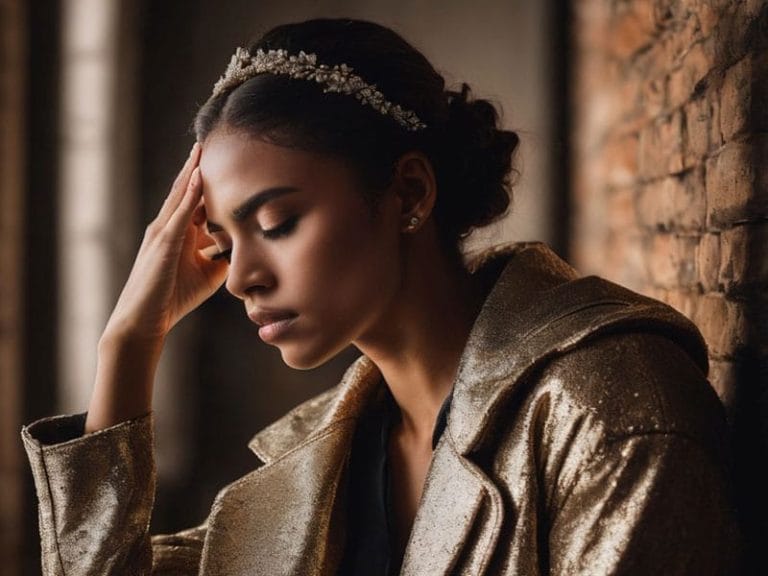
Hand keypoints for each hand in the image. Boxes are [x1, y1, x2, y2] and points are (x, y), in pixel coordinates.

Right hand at [103, 143, 227, 343]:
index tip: (224, 162)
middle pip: (186, 191)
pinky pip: (179, 213)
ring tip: (203, 148)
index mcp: (178, 234)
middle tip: (212, 142)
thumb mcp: (207, 276)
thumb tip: (244, 248)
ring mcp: (163, 233)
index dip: (209, 182)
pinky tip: (200, 177)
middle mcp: (168, 227)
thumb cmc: (172, 299)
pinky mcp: (163, 243)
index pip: (195, 201)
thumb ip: (223, 258)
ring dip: (193, 171)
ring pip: (180, 196)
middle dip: (198, 168)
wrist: (143, 321)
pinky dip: (190, 195)